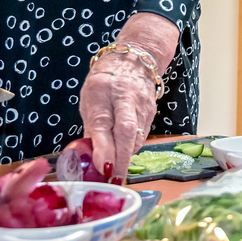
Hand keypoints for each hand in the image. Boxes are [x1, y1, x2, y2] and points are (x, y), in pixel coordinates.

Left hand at [79, 12, 176, 180]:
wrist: (135, 60)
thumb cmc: (105, 81)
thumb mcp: (89, 99)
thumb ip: (92, 125)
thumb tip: (91, 156)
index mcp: (103, 91)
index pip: (104, 122)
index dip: (104, 147)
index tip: (102, 167)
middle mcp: (126, 98)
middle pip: (127, 132)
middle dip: (120, 159)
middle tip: (114, 180)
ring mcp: (142, 106)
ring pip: (136, 137)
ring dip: (126, 157)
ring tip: (115, 172)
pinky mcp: (152, 114)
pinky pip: (141, 136)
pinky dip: (132, 149)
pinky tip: (123, 155)